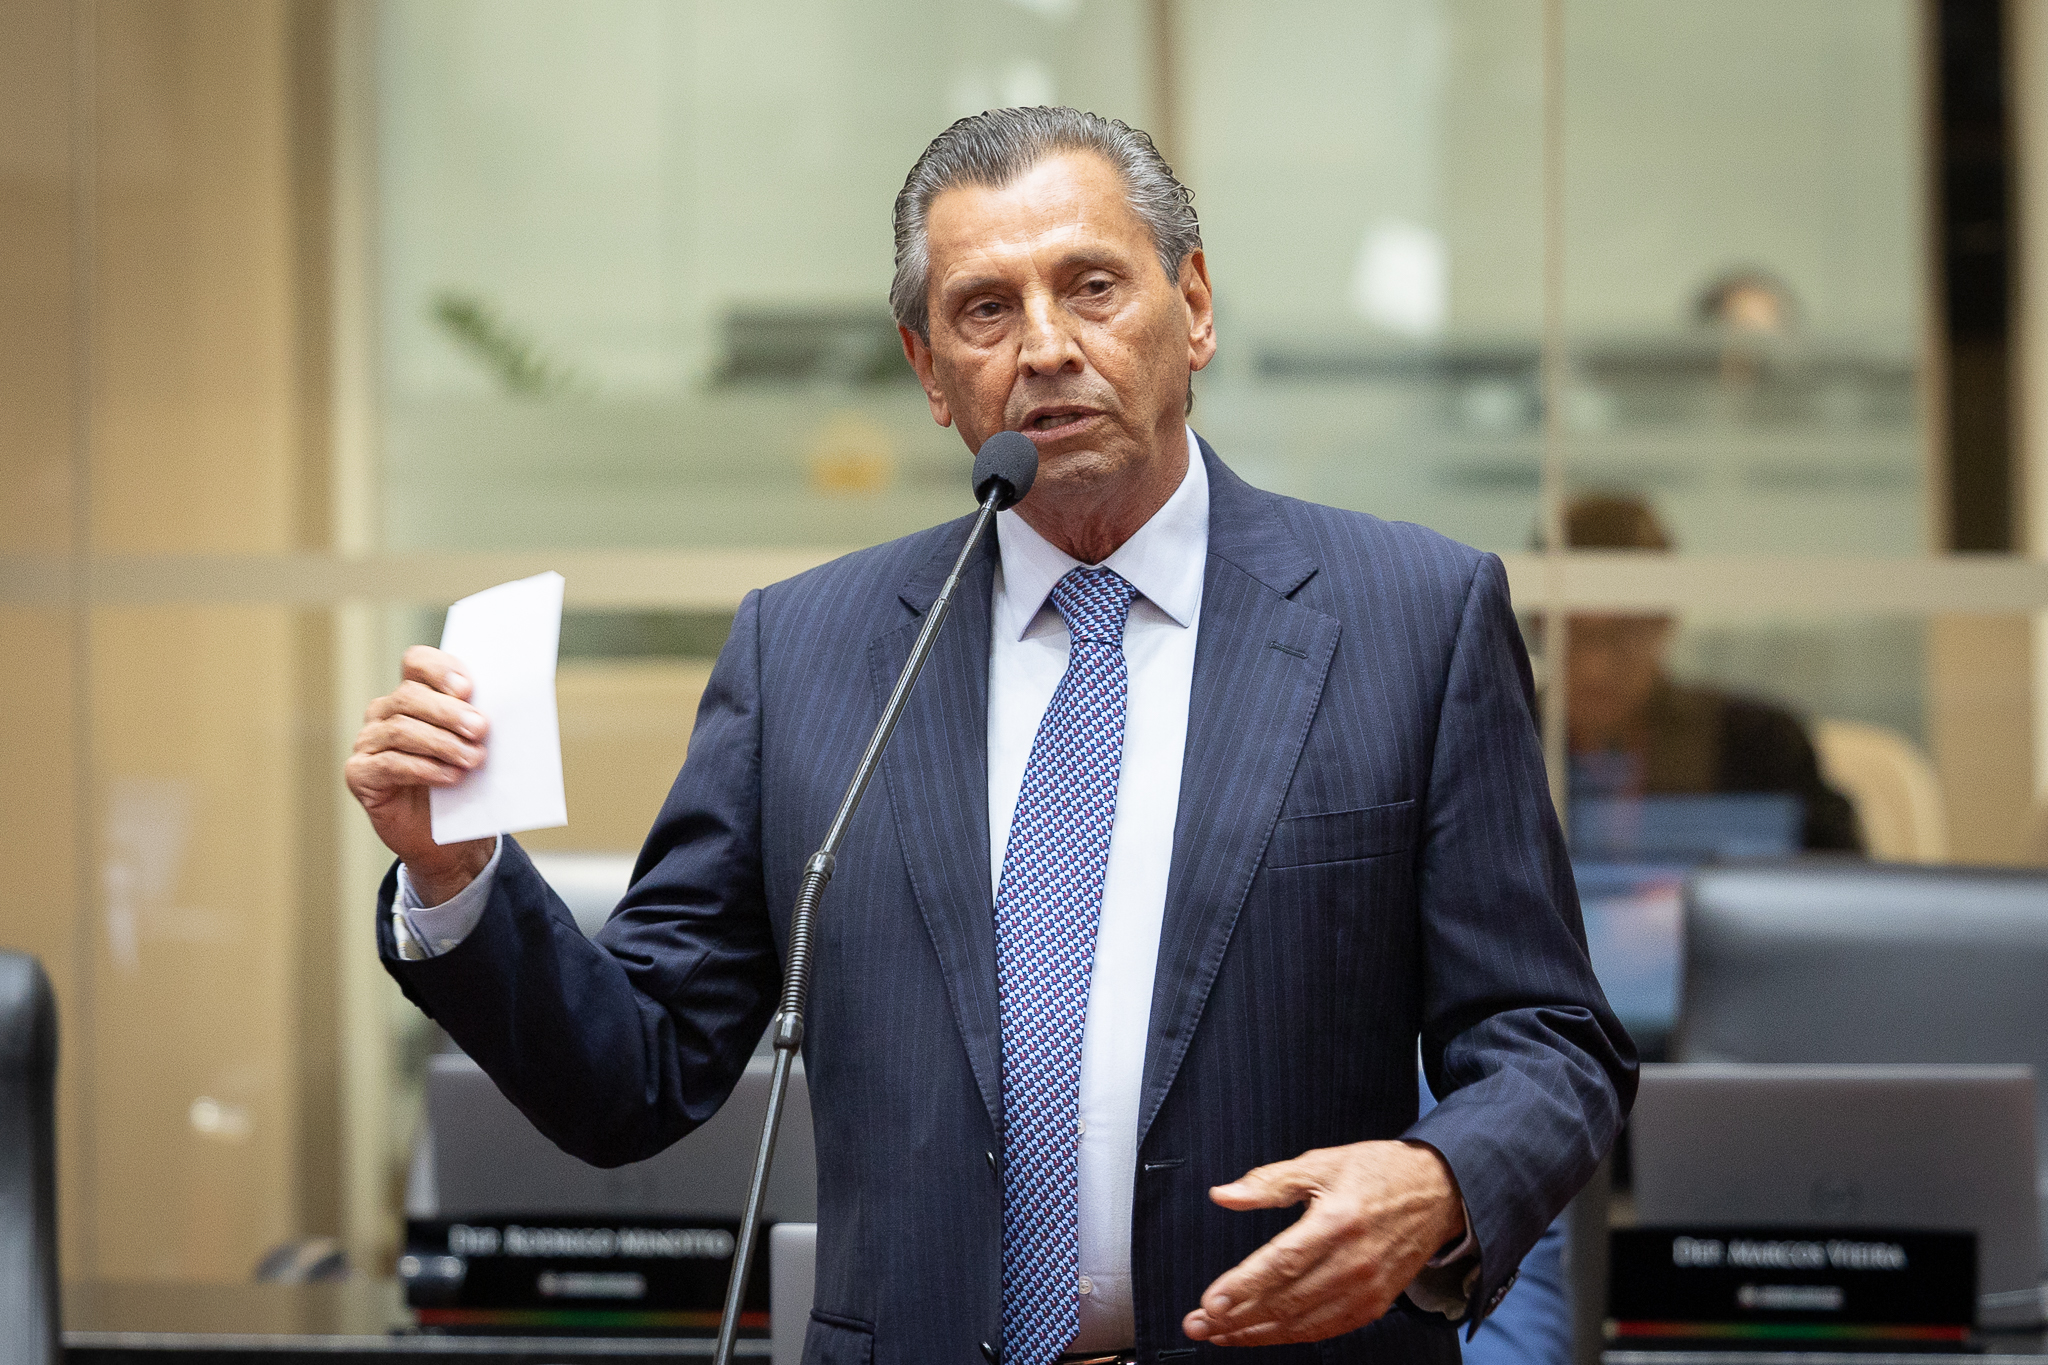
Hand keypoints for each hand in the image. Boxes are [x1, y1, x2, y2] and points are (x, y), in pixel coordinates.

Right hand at [344, 645, 495, 902]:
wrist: (448, 840)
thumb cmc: (464, 785)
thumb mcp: (476, 748)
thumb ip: (478, 723)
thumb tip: (501, 705)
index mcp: (413, 695)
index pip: (417, 663)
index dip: (440, 669)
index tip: (468, 688)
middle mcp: (385, 713)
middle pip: (410, 696)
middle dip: (449, 711)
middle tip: (481, 728)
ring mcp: (368, 743)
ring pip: (401, 729)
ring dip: (442, 743)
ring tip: (474, 759)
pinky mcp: (360, 774)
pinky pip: (389, 764)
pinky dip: (424, 769)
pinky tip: (450, 777)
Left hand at [1181, 1140, 1464, 1347]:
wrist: (1438, 1193)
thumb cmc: (1377, 1172)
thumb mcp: (1321, 1164)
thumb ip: (1269, 1182)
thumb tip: (1223, 1195)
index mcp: (1338, 1222)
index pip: (1281, 1264)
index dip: (1243, 1287)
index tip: (1210, 1302)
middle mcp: (1354, 1262)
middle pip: (1286, 1300)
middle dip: (1236, 1318)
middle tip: (1196, 1324)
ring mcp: (1367, 1288)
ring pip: (1302, 1323)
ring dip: (1256, 1333)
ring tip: (1218, 1335)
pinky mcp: (1375, 1304)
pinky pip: (1325, 1329)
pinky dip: (1290, 1336)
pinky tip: (1261, 1335)